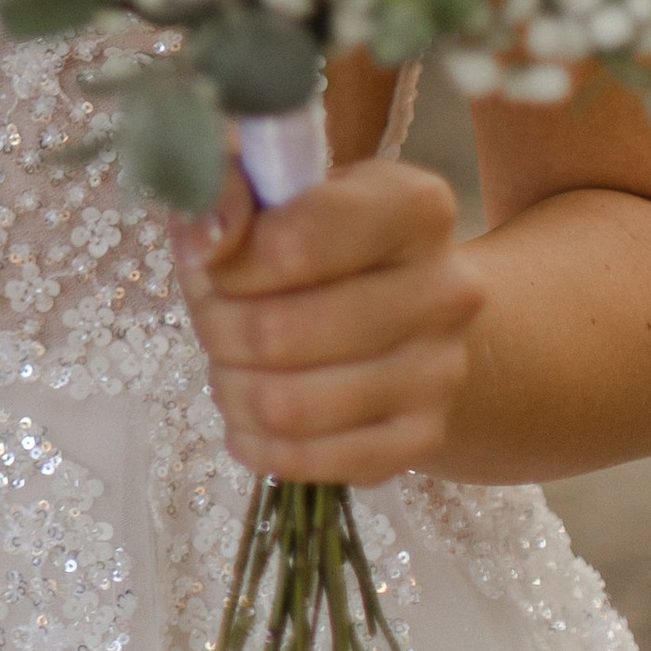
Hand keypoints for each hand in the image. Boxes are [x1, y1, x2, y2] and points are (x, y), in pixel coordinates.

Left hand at [171, 160, 486, 485]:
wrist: (408, 306)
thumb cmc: (320, 236)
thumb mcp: (275, 188)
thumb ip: (228, 192)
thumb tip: (205, 241)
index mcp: (413, 207)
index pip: (291, 245)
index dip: (226, 263)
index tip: (211, 260)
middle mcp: (445, 289)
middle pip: (278, 332)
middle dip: (217, 326)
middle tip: (213, 315)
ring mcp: (440, 371)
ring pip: (286, 405)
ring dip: (230, 386)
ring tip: (230, 361)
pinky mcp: (422, 437)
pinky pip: (308, 461)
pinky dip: (256, 440)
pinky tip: (251, 411)